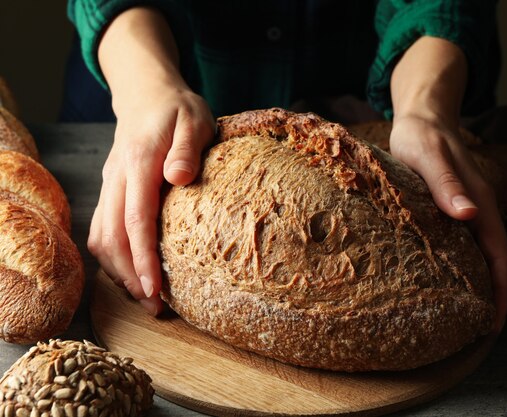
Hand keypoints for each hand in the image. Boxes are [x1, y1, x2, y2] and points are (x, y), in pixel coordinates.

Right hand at [87, 7, 213, 314]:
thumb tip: (178, 178)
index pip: (136, 220)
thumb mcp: (194, 119)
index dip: (142, 258)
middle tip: (155, 307)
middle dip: (130, 276)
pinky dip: (113, 256)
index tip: (154, 289)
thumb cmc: (177, 110)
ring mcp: (110, 186)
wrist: (147, 95)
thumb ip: (187, 148)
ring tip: (146, 298)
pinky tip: (131, 273)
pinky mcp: (111, 191)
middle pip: (112, 237)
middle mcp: (117, 179)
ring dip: (119, 271)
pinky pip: (102, 229)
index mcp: (138, 163)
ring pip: (101, 237)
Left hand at [390, 115, 506, 330]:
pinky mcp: (450, 207)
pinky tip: (444, 280)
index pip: (499, 254)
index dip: (500, 289)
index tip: (492, 322)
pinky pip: (462, 243)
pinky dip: (461, 266)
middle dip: (491, 296)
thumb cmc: (421, 136)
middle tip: (474, 330)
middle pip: (493, 260)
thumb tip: (469, 215)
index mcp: (479, 202)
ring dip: (477, 283)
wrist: (421, 117)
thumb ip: (447, 183)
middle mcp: (477, 210)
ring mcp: (465, 209)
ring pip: (479, 254)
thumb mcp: (428, 156)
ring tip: (461, 315)